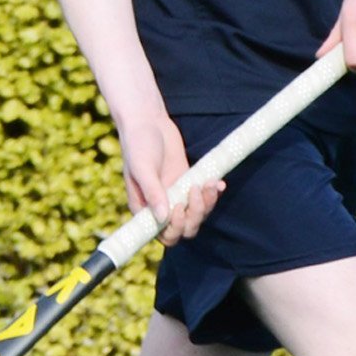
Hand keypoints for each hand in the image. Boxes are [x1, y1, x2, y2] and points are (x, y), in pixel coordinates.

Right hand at [116, 109, 220, 244]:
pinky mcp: (188, 184)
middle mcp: (160, 207)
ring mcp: (175, 196)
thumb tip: (162, 218)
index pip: (161, 234)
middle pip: (183, 229)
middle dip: (194, 215)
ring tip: (208, 183)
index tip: (178, 208)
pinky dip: (213, 194)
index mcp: (143, 208)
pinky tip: (217, 182)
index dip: (174, 229)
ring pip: (197, 216)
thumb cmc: (138, 144)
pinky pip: (204, 199)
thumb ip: (152, 192)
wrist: (149, 122)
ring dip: (206, 204)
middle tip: (195, 190)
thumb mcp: (142, 167)